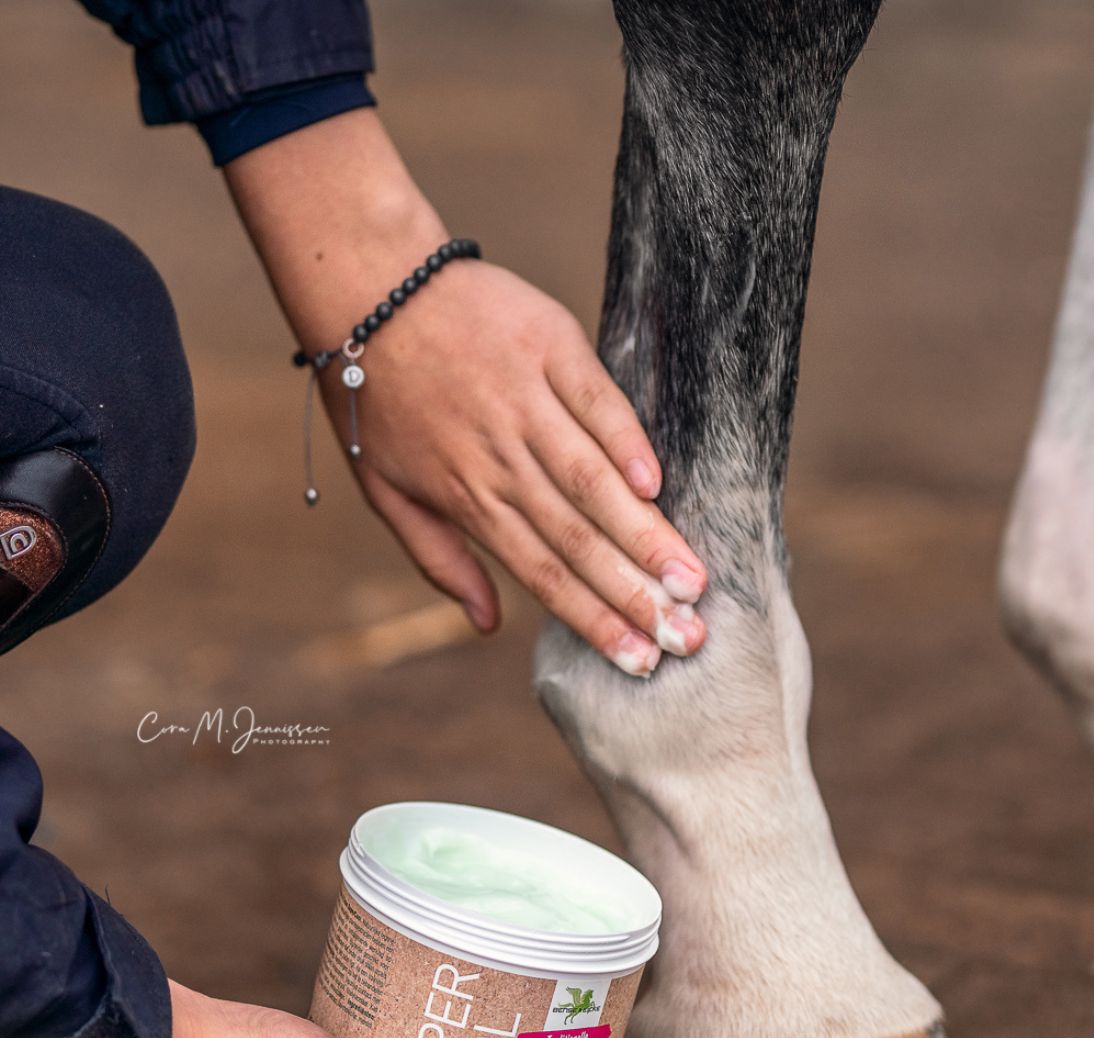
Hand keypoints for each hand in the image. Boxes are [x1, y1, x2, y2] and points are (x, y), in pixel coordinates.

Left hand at [225, 112, 708, 677]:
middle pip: (577, 539)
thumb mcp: (385, 491)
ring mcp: (525, 403)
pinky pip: (595, 401)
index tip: (639, 660)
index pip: (542, 574)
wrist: (367, 287)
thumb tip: (486, 626)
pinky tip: (657, 484)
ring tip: (691, 579)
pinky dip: (625, 441)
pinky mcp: (549, 348)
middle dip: (635, 595)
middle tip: (687, 637)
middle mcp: (500, 459)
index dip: (593, 620)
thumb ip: (439, 559)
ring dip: (644, 534)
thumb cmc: (376, 397)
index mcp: (467, 498)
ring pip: (591, 482)